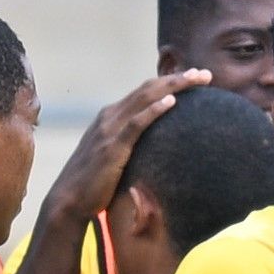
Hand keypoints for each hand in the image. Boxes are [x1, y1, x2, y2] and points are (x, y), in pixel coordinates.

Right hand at [43, 68, 211, 225]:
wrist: (69, 199)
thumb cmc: (94, 183)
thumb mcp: (113, 157)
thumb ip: (129, 146)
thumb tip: (152, 149)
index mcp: (111, 117)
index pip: (144, 92)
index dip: (169, 82)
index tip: (193, 78)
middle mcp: (110, 116)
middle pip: (148, 89)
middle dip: (178, 79)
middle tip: (204, 74)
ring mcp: (110, 130)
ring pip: (145, 99)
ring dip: (172, 87)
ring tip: (196, 80)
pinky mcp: (112, 146)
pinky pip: (136, 123)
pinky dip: (153, 110)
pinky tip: (171, 102)